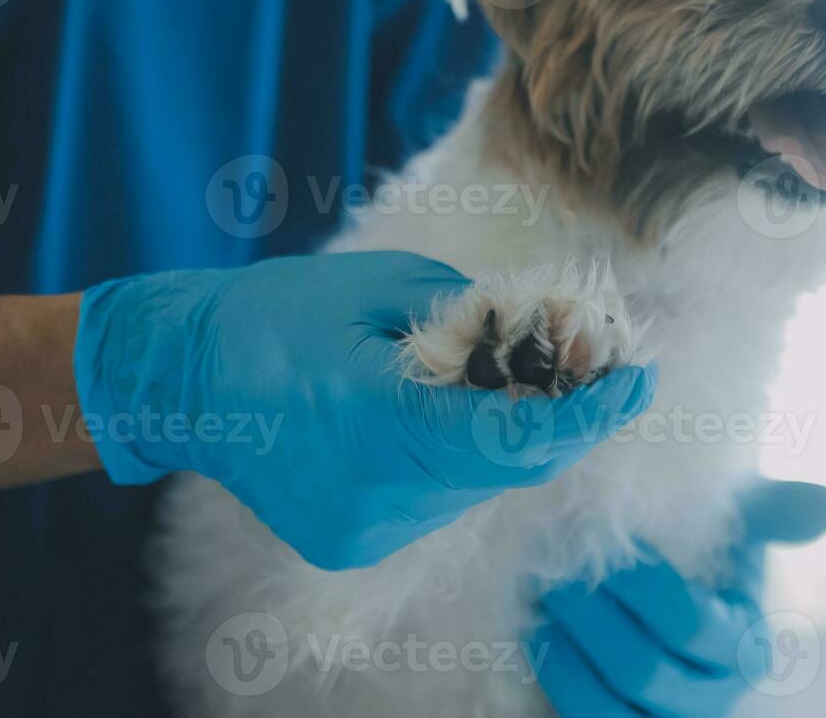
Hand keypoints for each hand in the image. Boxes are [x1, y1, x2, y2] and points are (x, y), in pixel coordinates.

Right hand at [73, 252, 655, 569]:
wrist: (183, 377)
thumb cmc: (277, 313)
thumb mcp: (384, 283)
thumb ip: (472, 315)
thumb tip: (543, 338)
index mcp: (381, 420)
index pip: (516, 436)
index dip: (590, 414)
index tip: (642, 380)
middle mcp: (376, 493)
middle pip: (506, 466)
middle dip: (560, 418)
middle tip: (598, 370)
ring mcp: (361, 529)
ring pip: (474, 485)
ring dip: (506, 436)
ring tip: (512, 380)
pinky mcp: (348, 542)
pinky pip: (434, 499)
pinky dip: (457, 458)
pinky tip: (445, 415)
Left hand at [529, 479, 825, 716]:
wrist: (666, 602)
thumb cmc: (705, 554)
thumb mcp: (740, 528)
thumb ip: (772, 512)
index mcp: (745, 648)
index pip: (688, 623)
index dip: (640, 585)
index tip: (605, 541)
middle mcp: (712, 697)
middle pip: (642, 670)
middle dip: (591, 619)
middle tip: (554, 571)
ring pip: (608, 709)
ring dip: (566, 658)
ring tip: (540, 605)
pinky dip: (559, 683)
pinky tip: (538, 640)